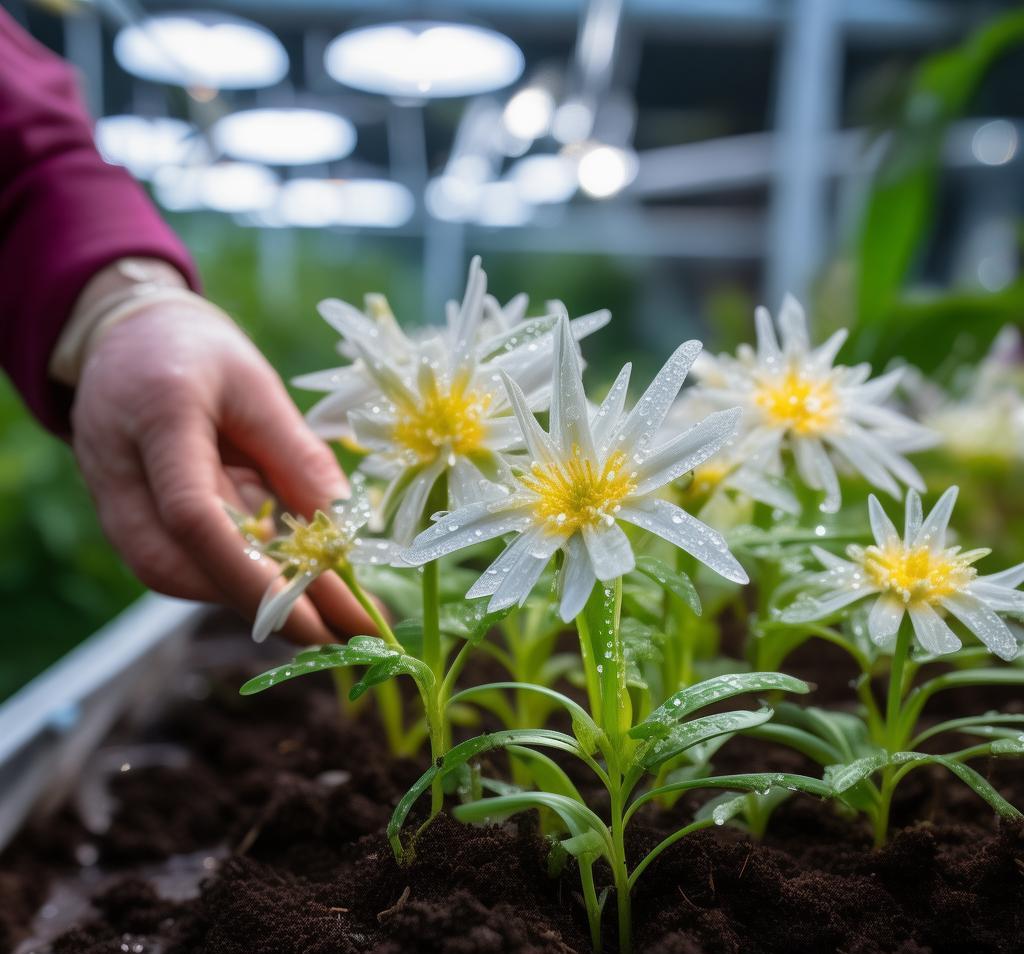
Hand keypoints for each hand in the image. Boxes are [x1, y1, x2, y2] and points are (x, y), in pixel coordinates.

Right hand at [71, 297, 375, 643]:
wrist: (122, 338)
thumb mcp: (259, 386)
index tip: (320, 620)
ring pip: (179, 577)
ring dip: (254, 598)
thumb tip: (346, 534)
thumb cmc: (198, 351)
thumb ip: (299, 458)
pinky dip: (234, 577)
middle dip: (268, 607)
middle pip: (182, 565)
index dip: (255, 576)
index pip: (195, 516)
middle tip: (348, 632)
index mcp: (158, 419)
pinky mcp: (122, 521)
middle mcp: (118, 472)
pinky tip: (286, 581)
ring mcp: (110, 501)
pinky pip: (179, 564)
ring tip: (330, 612)